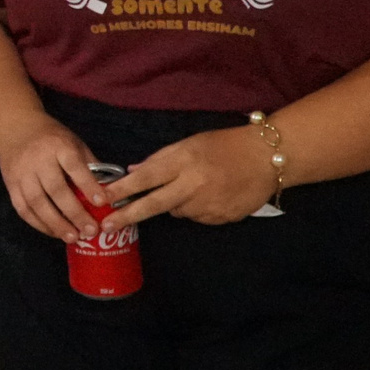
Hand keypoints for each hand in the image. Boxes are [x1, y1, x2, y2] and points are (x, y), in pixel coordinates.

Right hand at [0, 117, 105, 240]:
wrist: (14, 129)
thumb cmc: (51, 138)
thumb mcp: (73, 142)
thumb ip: (89, 165)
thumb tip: (109, 190)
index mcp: (58, 146)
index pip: (74, 167)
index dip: (88, 185)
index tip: (102, 203)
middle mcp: (38, 160)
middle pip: (56, 189)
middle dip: (74, 212)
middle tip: (90, 230)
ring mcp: (22, 174)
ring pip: (37, 203)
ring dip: (55, 223)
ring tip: (72, 238)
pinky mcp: (11, 185)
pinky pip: (23, 209)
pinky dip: (39, 224)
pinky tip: (54, 232)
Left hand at [105, 125, 279, 226]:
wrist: (268, 158)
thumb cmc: (224, 145)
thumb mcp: (189, 144)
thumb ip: (160, 159)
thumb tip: (133, 171)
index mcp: (184, 161)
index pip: (146, 178)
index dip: (122, 189)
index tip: (101, 199)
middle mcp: (194, 185)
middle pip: (154, 204)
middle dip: (128, 215)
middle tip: (106, 226)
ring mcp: (208, 205)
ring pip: (177, 212)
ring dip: (176, 203)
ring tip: (196, 186)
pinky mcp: (222, 218)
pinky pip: (198, 217)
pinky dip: (197, 209)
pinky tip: (211, 194)